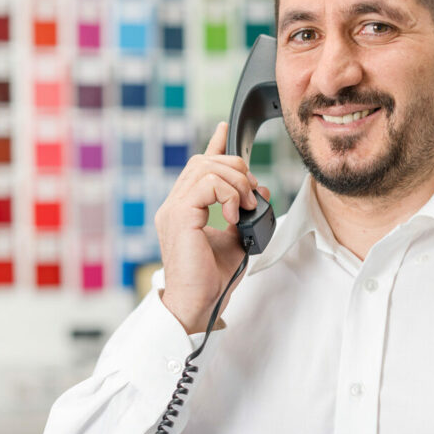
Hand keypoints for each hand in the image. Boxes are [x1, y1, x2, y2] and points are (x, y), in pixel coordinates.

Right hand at [155, 121, 270, 333]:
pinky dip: (227, 194)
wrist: (198, 304)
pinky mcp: (179, 216)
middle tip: (250, 195)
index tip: (225, 129)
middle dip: (236, 169)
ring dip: (236, 183)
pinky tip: (233, 214)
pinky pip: (207, 184)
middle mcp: (174, 205)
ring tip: (243, 208)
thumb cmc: (211, 280)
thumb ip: (243, 214)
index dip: (214, 145)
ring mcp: (173, 209)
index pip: (197, 167)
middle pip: (205, 161)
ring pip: (207, 167)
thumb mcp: (235, 240)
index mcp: (183, 209)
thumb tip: (259, 192)